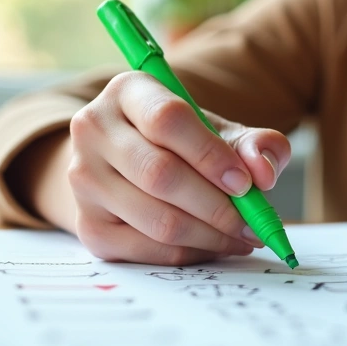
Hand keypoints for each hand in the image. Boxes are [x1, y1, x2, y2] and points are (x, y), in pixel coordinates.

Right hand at [66, 71, 290, 265]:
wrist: (127, 167)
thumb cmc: (181, 144)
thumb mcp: (218, 131)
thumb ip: (252, 144)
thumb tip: (263, 171)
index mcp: (127, 92)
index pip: (166, 119)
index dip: (211, 155)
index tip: (246, 184)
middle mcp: (93, 131)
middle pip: (159, 174)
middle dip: (218, 206)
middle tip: (255, 223)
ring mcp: (83, 181)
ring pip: (156, 219)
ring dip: (210, 235)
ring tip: (242, 235)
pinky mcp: (88, 227)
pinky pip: (147, 249)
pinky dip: (191, 253)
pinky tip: (215, 245)